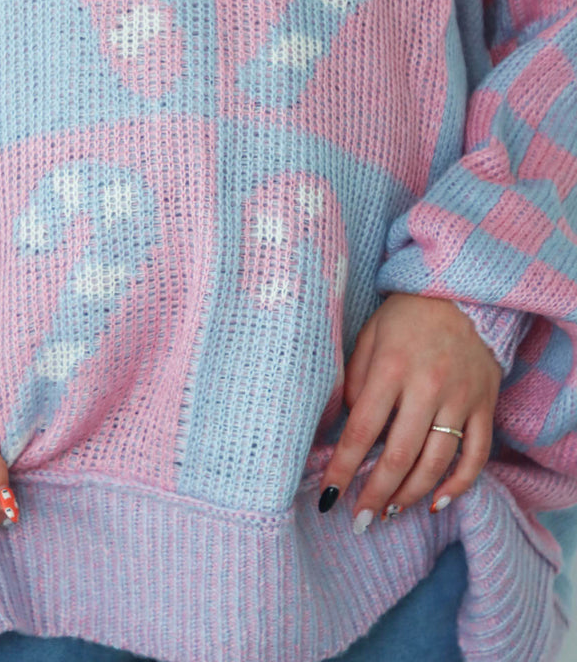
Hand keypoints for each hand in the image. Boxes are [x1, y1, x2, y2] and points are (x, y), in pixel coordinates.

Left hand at [318, 293, 502, 528]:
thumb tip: (343, 428)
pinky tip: (435, 502)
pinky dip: (457, 486)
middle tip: (359, 520)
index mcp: (391, 367)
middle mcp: (427, 386)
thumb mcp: (369, 336)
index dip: (343, 469)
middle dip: (375, 493)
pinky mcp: (485, 405)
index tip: (328, 497)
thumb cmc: (405, 316)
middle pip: (399, 455)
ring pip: (436, 463)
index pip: (361, 430)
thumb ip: (354, 381)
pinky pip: (476, 456)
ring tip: (389, 510)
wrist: (461, 293)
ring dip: (410, 495)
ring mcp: (460, 398)